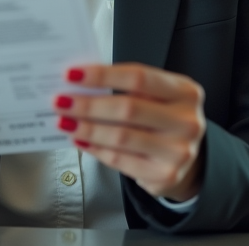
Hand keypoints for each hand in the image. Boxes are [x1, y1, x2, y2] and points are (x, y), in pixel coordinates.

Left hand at [55, 63, 206, 201]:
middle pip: (128, 108)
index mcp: (185, 91)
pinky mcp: (165, 175)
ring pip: (121, 137)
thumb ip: (127, 88)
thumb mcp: (158, 97)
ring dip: (86, 128)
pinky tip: (79, 139)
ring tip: (64, 121)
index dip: (103, 75)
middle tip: (60, 101)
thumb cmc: (163, 119)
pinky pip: (119, 160)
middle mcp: (186, 121)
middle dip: (88, 104)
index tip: (72, 74)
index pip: (139, 77)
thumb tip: (80, 84)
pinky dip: (94, 148)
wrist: (187, 160)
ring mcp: (178, 151)